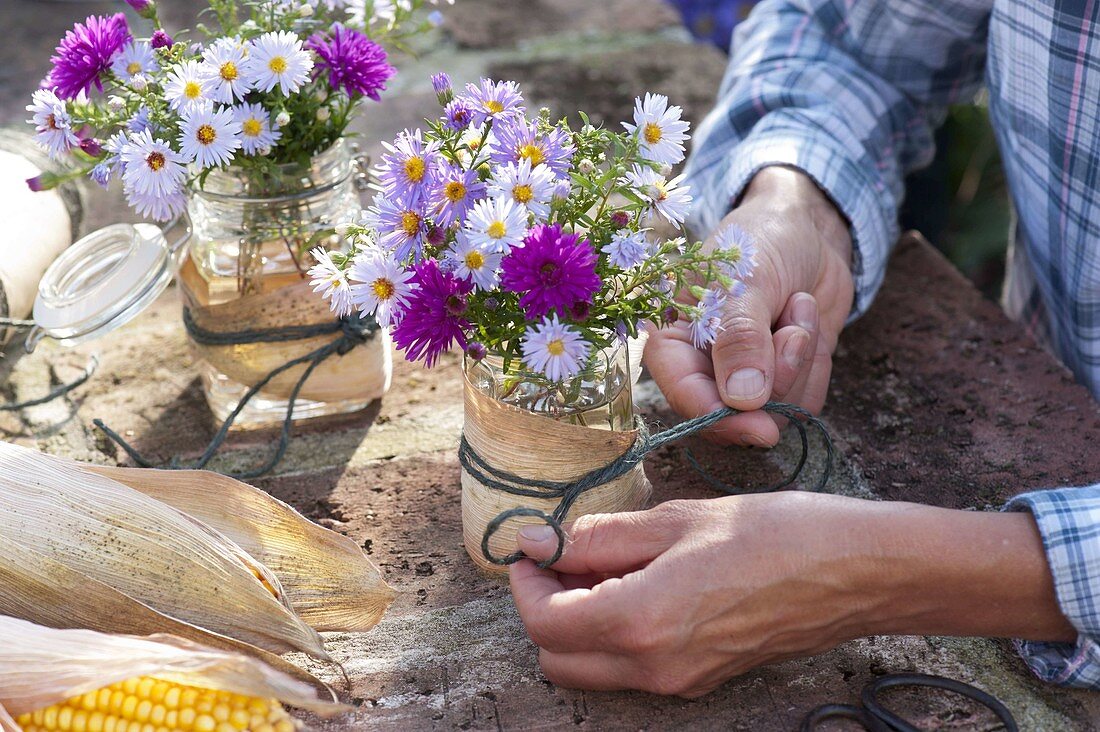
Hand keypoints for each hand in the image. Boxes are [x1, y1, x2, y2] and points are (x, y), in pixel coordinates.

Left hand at [509, 495, 1072, 696]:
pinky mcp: (702, 680)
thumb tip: (541, 543)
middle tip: (565, 555)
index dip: (525, 583)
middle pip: (558, 659)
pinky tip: (643, 583)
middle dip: (545, 607)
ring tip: (607, 563)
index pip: (544, 623)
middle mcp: (655, 667)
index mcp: (641, 621)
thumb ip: (599, 537)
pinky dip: (615, 634)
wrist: (858, 571)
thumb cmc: (773, 532)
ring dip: (579, 622)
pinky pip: (633, 669)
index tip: (533, 546)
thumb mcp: (677, 519)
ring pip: (592, 670)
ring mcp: (681, 682)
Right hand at [644, 166, 853, 445]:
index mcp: (673, 340)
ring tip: (796, 309)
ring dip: (799, 362)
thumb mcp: (746, 279)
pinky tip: (806, 324)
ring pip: (775, 412)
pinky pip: (804, 404)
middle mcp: (702, 368)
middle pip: (733, 414)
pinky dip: (817, 367)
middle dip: (776, 377)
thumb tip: (741, 400)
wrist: (807, 232)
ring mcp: (743, 381)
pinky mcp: (781, 384)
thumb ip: (741, 338)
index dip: (718, 416)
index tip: (760, 426)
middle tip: (792, 328)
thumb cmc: (760, 242)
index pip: (683, 393)